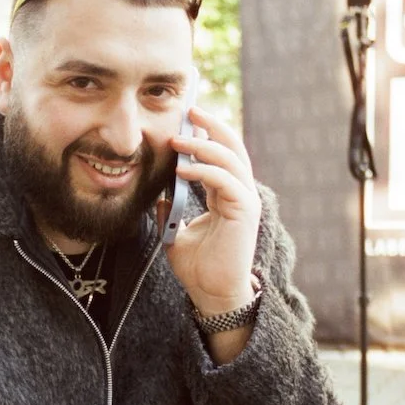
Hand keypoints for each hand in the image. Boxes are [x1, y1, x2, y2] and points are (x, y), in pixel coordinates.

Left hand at [161, 106, 260, 313]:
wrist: (211, 293)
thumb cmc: (197, 267)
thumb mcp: (176, 234)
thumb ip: (170, 213)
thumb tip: (159, 197)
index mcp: (226, 195)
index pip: (220, 155)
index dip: (205, 135)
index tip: (184, 120)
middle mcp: (240, 193)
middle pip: (233, 147)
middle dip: (212, 126)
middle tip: (190, 110)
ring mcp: (246, 201)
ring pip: (231, 159)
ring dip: (203, 146)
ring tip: (178, 139)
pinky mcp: (245, 212)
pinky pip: (226, 181)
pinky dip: (205, 171)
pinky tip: (183, 170)